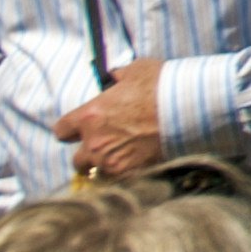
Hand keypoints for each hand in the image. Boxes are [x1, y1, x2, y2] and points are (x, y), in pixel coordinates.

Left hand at [52, 58, 170, 181]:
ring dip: (105, 168)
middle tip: (107, 147)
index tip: (82, 129)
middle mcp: (94, 142)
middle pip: (77, 160)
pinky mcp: (129, 173)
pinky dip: (123, 176)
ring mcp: (110, 161)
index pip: (61, 130)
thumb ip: (119, 77)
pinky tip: (136, 166)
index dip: (71, 129)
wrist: (188, 108)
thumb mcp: (137, 70)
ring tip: (122, 159)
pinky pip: (117, 181)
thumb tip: (116, 78)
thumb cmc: (161, 86)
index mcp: (90, 116)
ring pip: (97, 174)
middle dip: (89, 154)